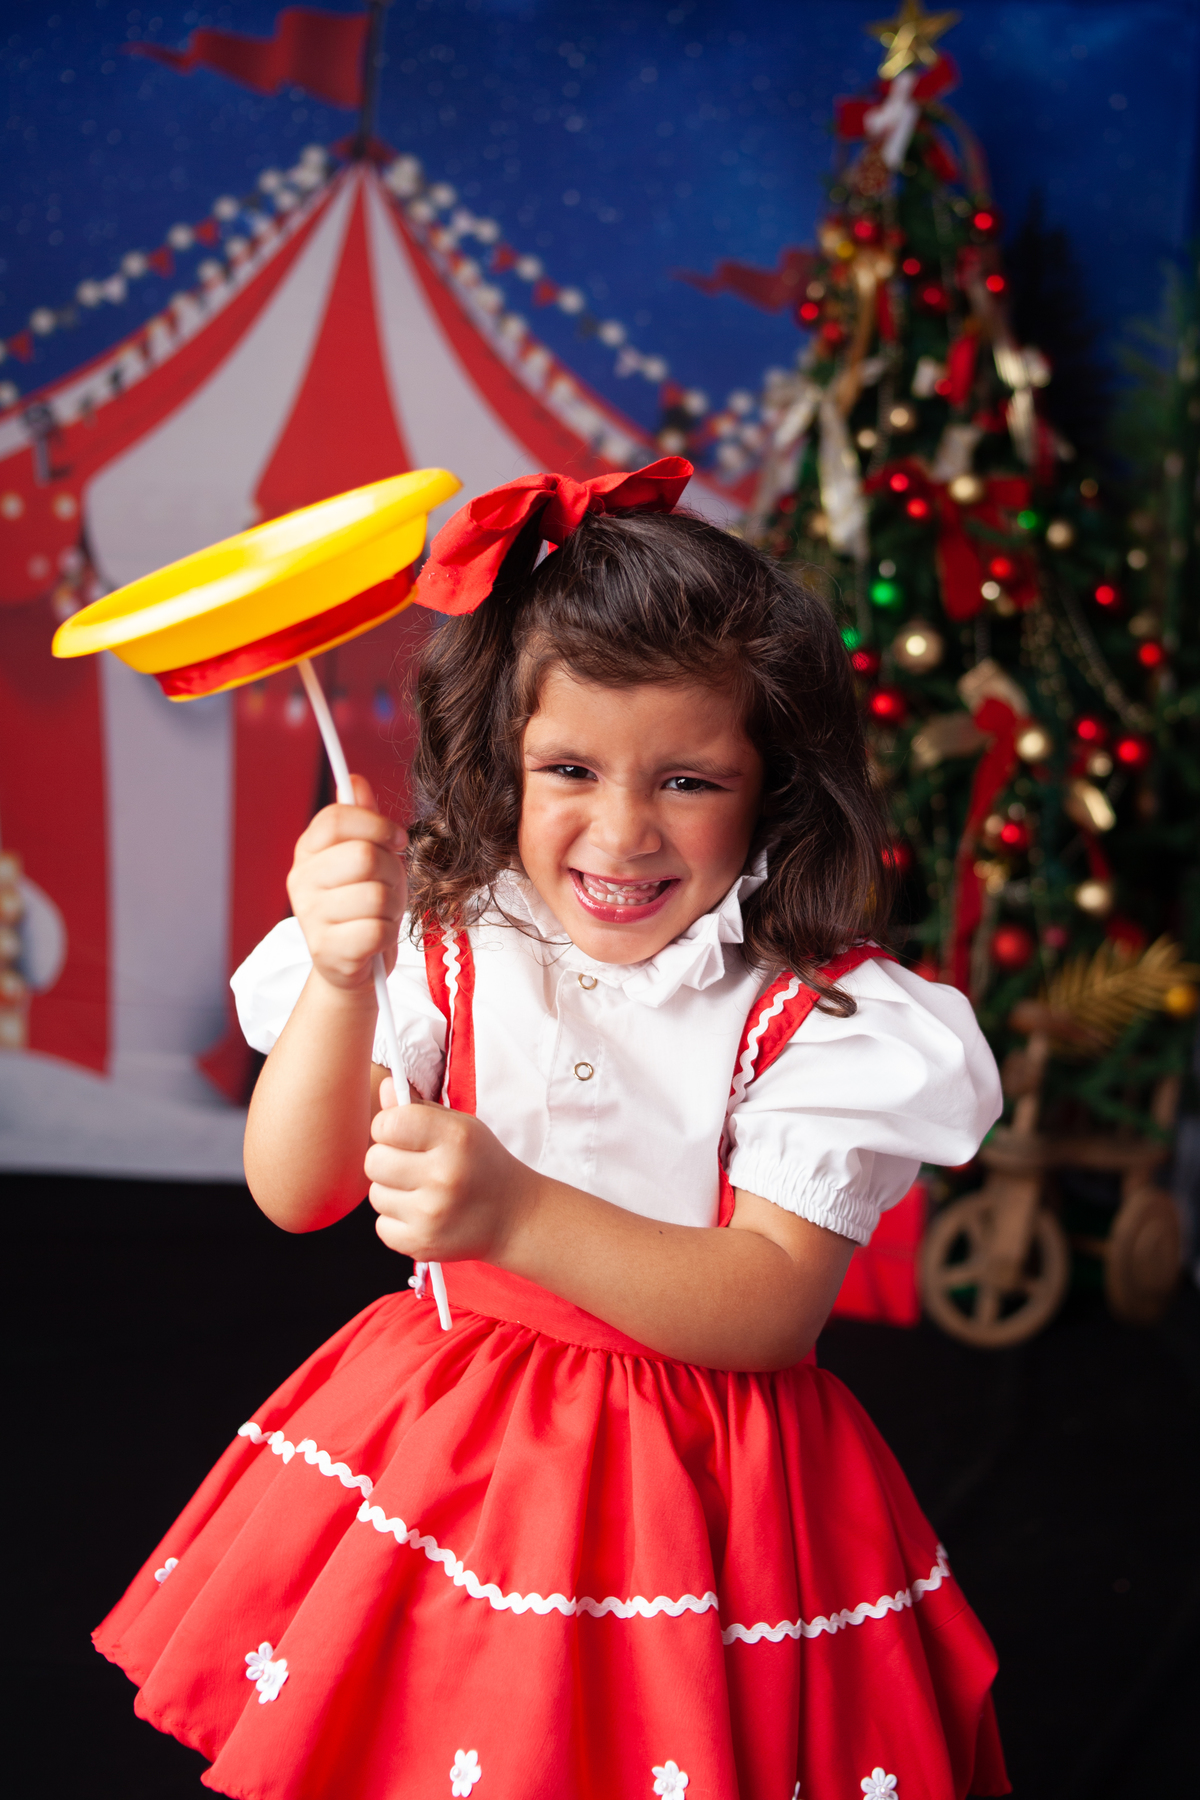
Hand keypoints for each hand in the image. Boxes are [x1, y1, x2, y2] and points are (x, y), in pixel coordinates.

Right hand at [286, 775, 407, 991]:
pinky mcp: (327, 950)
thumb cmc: (364, 905)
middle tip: (388, 886)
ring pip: (376, 895)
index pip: (337, 818)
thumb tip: (354, 780)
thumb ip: (362, 820)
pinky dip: (387, 934)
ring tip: (381, 914)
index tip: (397, 840)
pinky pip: (377, 930)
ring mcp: (310, 916)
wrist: (353, 964)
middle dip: (391, 872)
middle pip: (364, 856)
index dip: (377, 824)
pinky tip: (374, 937)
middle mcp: (301, 880)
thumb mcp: (367, 857)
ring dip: (392, 906)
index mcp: (308, 850)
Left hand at [365, 1077, 532, 1262]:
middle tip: (412, 1164)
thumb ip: (418, 1108)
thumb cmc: (481, 1164)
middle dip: (387, 1160)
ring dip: (392, 1192)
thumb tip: (383, 1086)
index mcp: (455, 1138)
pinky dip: (396, 1221)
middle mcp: (444, 1176)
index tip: (402, 1133)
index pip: (388, 1124)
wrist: (514, 1217)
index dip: (388, 1127)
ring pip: (375, 1195)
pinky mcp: (422, 1244)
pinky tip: (423, 1214)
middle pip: (374, 1161)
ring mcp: (432, 1214)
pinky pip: (381, 1226)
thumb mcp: (460, 1126)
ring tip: (422, 1191)